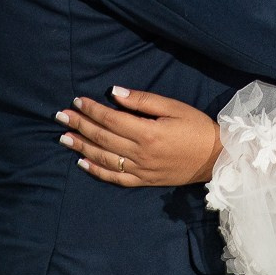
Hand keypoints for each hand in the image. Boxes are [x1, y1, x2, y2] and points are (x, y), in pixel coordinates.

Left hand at [58, 88, 220, 187]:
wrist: (215, 158)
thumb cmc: (196, 127)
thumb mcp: (173, 107)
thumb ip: (143, 101)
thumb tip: (114, 93)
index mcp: (148, 133)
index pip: (111, 119)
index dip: (92, 110)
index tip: (77, 101)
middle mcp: (140, 154)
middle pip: (103, 138)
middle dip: (80, 125)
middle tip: (60, 116)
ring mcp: (141, 170)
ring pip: (104, 158)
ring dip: (82, 146)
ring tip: (64, 137)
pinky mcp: (144, 181)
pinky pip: (115, 178)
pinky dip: (97, 171)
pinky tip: (82, 162)